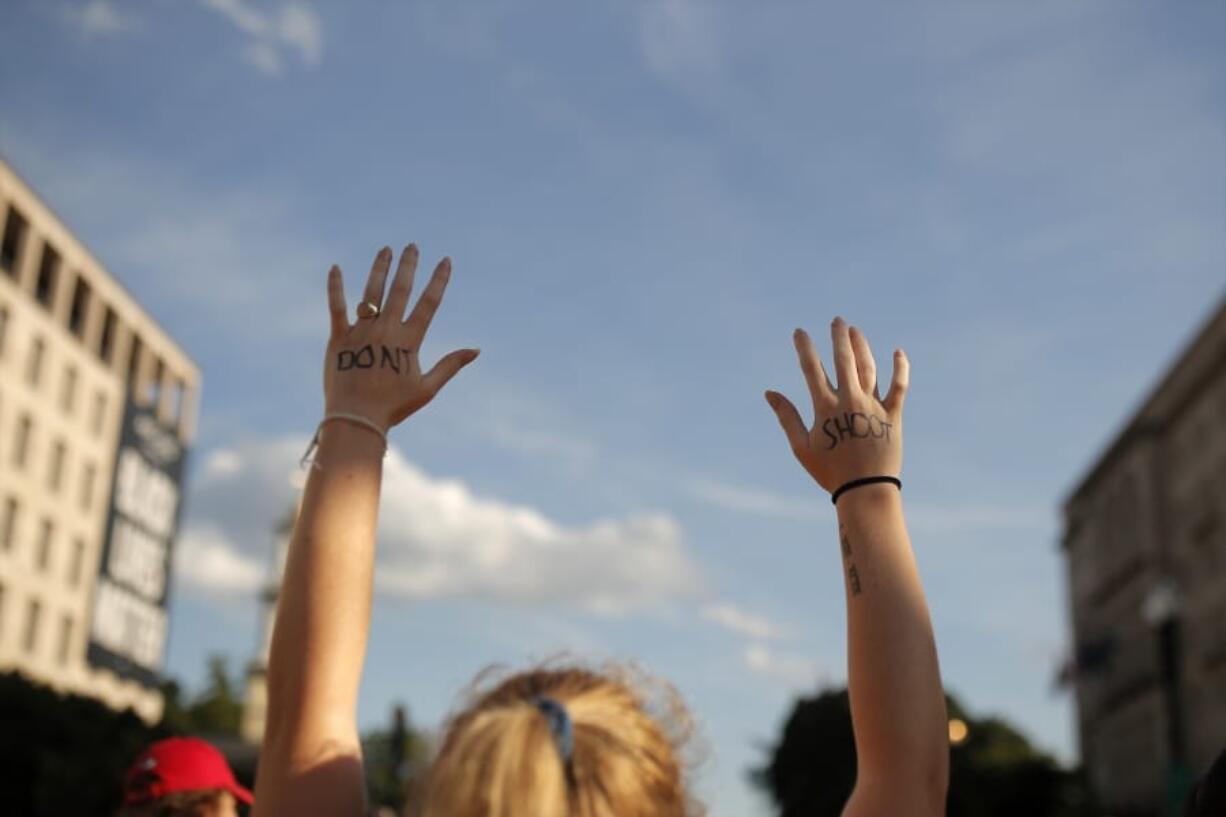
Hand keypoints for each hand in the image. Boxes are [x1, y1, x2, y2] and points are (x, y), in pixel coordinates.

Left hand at [323, 244, 478, 427]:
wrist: (356, 418)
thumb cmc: (394, 407)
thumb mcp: (428, 388)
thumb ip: (451, 365)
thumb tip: (476, 350)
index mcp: (409, 341)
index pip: (428, 304)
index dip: (438, 280)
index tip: (445, 260)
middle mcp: (386, 331)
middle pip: (400, 290)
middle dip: (408, 266)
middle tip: (412, 246)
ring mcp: (361, 332)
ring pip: (371, 293)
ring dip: (379, 269)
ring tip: (386, 250)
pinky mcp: (339, 338)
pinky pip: (336, 307)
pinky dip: (335, 287)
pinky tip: (335, 268)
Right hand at [765, 317, 907, 492]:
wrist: (865, 490)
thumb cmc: (830, 472)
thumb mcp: (801, 446)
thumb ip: (787, 417)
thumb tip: (769, 393)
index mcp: (826, 408)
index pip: (812, 369)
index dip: (804, 348)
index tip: (799, 332)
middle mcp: (850, 401)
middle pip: (845, 360)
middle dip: (839, 337)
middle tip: (837, 321)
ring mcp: (873, 407)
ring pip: (869, 368)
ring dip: (861, 346)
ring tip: (855, 331)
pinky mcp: (893, 415)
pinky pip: (899, 387)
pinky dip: (900, 368)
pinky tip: (898, 352)